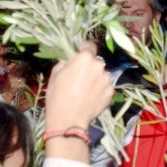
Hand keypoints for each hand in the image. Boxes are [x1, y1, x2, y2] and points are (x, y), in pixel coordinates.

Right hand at [43, 45, 113, 159]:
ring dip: (96, 79)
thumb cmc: (58, 95)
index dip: (84, 49)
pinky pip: (105, 87)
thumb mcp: (55, 73)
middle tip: (80, 78)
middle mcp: (99, 66)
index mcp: (85, 58)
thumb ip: (66, 62)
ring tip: (85, 91)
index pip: (89, 45)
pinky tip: (91, 98)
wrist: (68, 120)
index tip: (80, 56)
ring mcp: (107, 80)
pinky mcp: (111, 92)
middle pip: (95, 62)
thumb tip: (71, 61)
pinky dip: (100, 90)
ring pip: (101, 74)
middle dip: (89, 67)